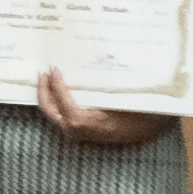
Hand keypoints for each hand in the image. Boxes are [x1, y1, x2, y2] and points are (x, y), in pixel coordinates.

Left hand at [37, 71, 165, 151]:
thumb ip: (103, 83)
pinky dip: (58, 102)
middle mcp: (75, 129)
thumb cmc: (138, 112)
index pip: (59, 98)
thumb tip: (93, 60)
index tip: (54, 67)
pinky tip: (60, 89)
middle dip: (43, 89)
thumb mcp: (122, 95)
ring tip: (48, 78)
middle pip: (49, 108)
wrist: (149, 132)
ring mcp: (77, 133)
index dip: (55, 82)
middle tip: (43, 71)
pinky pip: (63, 116)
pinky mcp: (82, 132)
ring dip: (49, 95)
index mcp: (82, 120)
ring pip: (54, 113)